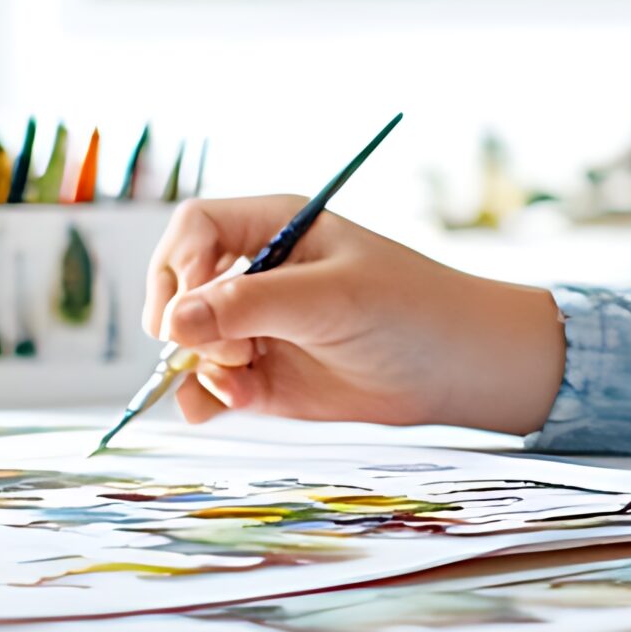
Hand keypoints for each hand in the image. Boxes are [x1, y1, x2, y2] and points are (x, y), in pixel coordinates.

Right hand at [142, 197, 564, 432]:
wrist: (456, 369)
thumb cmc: (410, 310)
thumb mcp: (331, 297)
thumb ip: (250, 306)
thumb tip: (173, 321)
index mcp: (278, 227)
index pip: (194, 229)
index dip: (179, 265)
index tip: (187, 309)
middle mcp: (260, 272)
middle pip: (179, 286)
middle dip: (185, 323)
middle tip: (221, 352)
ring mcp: (258, 325)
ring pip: (188, 342)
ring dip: (198, 366)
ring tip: (240, 383)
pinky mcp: (262, 374)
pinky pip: (207, 385)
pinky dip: (204, 397)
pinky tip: (226, 404)